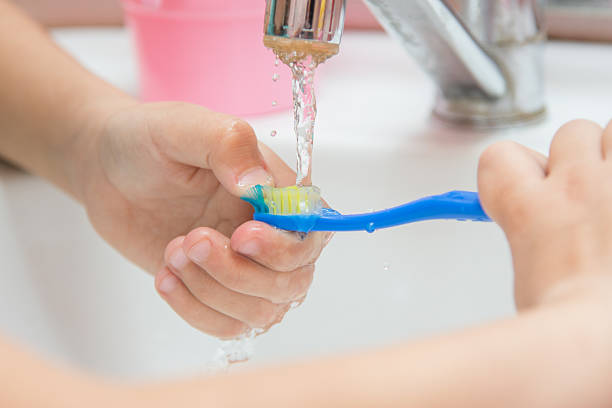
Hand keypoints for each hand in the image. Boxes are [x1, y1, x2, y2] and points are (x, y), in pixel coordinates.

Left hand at [78, 102, 330, 337]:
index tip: (241, 236)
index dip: (283, 247)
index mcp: (274, 191)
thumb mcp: (182, 127)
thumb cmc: (148, 141)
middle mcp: (268, 232)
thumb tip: (259, 183)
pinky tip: (165, 275)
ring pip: (262, 311)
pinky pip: (227, 325)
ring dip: (213, 290)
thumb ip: (227, 145)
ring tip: (173, 252)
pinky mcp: (214, 289)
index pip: (310, 234)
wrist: (105, 170)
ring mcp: (243, 266)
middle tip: (191, 240)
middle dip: (239, 273)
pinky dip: (196, 309)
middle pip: (292, 282)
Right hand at [478, 119, 611, 308]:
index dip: (512, 170)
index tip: (525, 182)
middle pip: (570, 134)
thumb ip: (531, 243)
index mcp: (530, 211)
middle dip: (579, 159)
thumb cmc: (578, 331)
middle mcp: (578, 186)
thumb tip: (539, 232)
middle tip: (590, 197)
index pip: (499, 157)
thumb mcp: (528, 286)